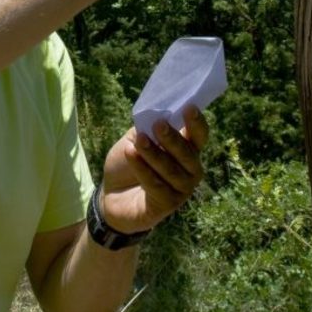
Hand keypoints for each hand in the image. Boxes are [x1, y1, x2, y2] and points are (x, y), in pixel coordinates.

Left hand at [98, 105, 208, 233]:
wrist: (111, 193)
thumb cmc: (130, 161)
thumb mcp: (137, 137)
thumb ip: (148, 125)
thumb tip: (156, 112)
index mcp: (188, 149)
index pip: (199, 136)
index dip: (196, 122)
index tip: (189, 107)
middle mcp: (191, 170)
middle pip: (188, 154)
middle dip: (173, 139)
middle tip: (158, 124)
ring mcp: (181, 189)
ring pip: (171, 170)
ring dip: (154, 153)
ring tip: (139, 140)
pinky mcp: (167, 204)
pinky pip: (156, 184)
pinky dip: (142, 168)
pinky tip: (130, 154)